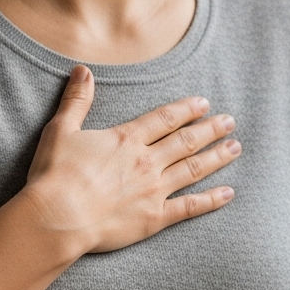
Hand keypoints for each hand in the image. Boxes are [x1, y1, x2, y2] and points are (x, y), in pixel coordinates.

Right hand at [19, 65, 239, 254]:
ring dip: (217, 157)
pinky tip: (228, 193)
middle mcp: (147, 161)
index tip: (205, 103)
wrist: (56, 217)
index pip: (165, 119)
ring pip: (194, 169)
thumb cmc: (54, 175)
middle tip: (230, 122)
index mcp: (127, 139)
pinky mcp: (155, 218)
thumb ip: (76, 101)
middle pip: (187, 141)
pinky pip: (190, 207)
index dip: (187, 110)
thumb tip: (83, 71)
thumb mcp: (60, 130)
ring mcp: (154, 190)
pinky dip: (211, 199)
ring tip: (235, 148)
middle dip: (211, 130)